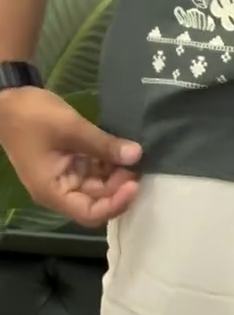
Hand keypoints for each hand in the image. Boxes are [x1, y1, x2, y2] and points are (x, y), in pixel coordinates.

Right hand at [0, 88, 141, 227]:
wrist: (8, 100)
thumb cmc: (33, 117)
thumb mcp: (70, 128)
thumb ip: (103, 145)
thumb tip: (137, 155)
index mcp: (54, 192)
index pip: (91, 213)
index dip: (116, 203)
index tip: (135, 184)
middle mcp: (60, 190)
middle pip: (97, 199)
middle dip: (119, 185)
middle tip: (140, 163)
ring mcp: (65, 175)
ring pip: (98, 184)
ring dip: (116, 173)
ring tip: (135, 154)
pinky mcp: (70, 161)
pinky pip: (93, 169)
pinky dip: (108, 162)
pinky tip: (124, 149)